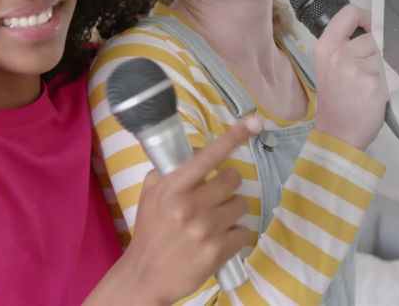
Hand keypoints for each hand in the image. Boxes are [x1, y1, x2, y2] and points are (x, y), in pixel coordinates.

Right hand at [86, 117, 261, 304]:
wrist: (146, 275)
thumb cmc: (150, 231)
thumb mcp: (150, 195)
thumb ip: (170, 172)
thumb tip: (194, 152)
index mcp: (172, 187)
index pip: (208, 156)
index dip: (233, 137)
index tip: (253, 122)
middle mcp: (190, 205)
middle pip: (232, 179)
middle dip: (227, 185)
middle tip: (214, 197)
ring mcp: (205, 229)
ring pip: (241, 205)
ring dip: (232, 211)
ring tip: (214, 222)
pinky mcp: (218, 251)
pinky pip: (244, 232)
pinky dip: (235, 236)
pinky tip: (218, 241)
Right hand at [312, 5, 386, 150]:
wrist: (338, 132)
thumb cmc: (337, 101)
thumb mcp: (330, 66)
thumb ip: (346, 44)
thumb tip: (376, 27)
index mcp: (326, 48)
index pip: (350, 14)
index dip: (366, 17)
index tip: (372, 26)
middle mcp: (340, 55)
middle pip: (375, 35)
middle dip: (378, 51)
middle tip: (369, 70)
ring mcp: (358, 69)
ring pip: (388, 53)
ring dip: (387, 67)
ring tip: (373, 82)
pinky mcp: (376, 84)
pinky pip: (396, 72)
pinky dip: (394, 81)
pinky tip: (380, 91)